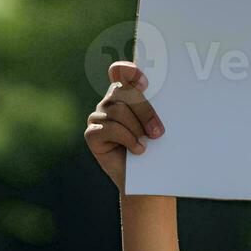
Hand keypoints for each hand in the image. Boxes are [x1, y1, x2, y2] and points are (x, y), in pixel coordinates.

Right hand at [84, 61, 164, 192]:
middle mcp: (109, 102)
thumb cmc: (155, 151)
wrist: (145, 180)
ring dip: (137, 129)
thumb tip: (157, 106)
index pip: (120, 72)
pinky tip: (138, 150)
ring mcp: (97, 117)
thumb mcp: (156, 127)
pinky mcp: (92, 134)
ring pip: (118, 111)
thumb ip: (153, 110)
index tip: (145, 82)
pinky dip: (128, 139)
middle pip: (123, 92)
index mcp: (125, 95)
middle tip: (158, 132)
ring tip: (147, 143)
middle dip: (144, 110)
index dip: (128, 71)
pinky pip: (110, 128)